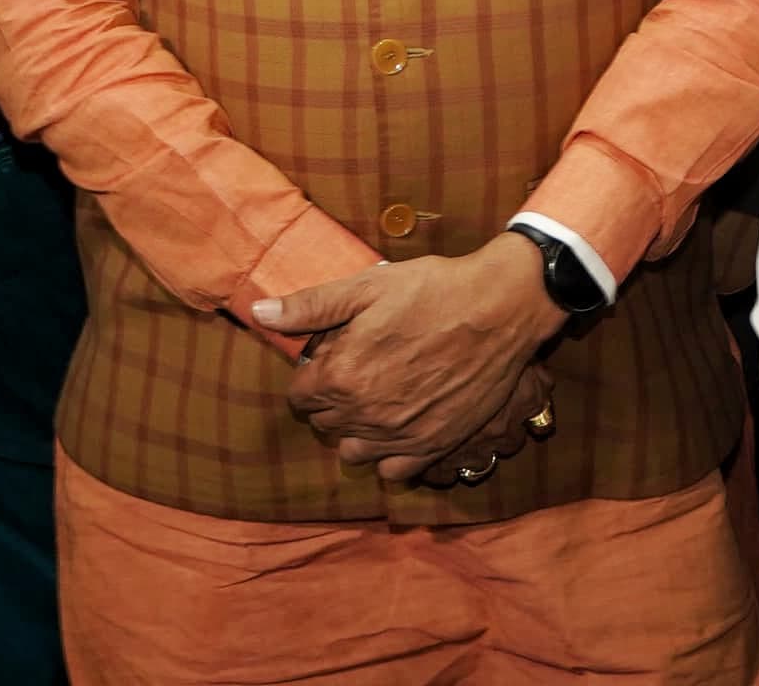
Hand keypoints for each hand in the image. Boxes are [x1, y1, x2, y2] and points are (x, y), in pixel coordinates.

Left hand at [253, 233, 562, 477]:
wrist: (499, 308)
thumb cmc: (432, 290)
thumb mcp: (366, 288)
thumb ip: (309, 307)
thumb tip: (259, 313)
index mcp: (342, 375)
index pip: (299, 396)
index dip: (313, 372)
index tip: (333, 353)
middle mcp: (366, 414)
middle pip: (324, 422)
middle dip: (332, 398)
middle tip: (360, 367)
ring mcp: (400, 435)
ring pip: (352, 452)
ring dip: (356, 429)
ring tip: (377, 397)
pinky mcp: (434, 446)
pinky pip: (392, 470)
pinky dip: (388, 454)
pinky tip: (400, 424)